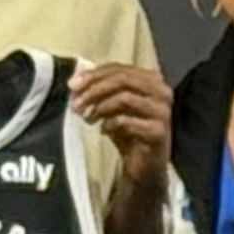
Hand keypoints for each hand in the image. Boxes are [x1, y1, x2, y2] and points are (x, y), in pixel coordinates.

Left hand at [70, 61, 173, 193]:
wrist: (143, 165)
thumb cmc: (127, 131)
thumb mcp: (111, 106)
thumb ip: (99, 90)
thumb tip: (75, 83)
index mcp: (151, 79)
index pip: (119, 68)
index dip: (93, 74)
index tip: (71, 85)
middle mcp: (162, 91)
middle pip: (123, 79)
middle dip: (95, 89)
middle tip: (76, 103)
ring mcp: (162, 111)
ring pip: (125, 97)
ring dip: (100, 106)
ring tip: (88, 117)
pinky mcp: (159, 131)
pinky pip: (128, 121)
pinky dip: (111, 123)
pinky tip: (103, 130)